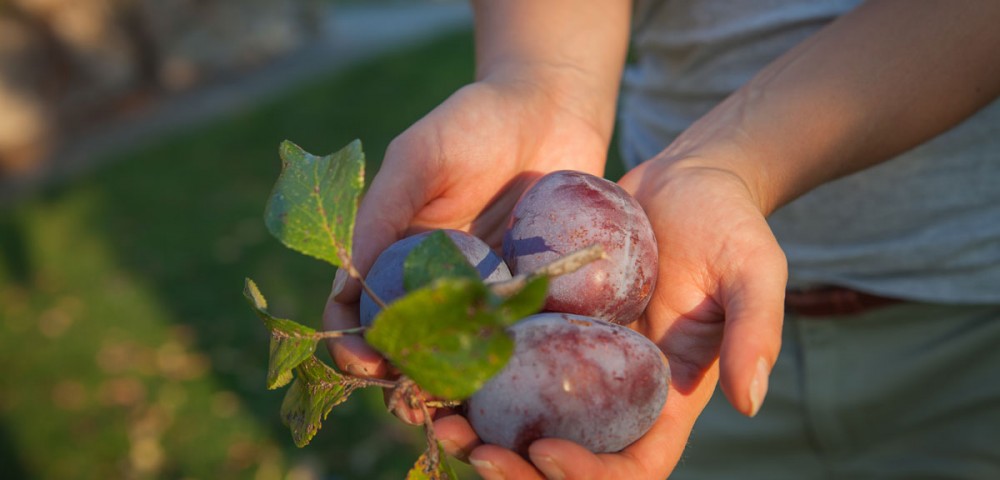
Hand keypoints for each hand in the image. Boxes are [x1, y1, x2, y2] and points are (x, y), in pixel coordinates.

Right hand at [323, 74, 609, 420]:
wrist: (551, 107)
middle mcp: (436, 278)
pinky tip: (506, 378)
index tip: (361, 360)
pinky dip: (506, 359)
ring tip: (451, 405)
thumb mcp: (420, 155)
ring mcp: (485, 288)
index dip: (354, 338)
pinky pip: (516, 332)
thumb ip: (384, 209)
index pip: (362, 306)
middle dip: (400, 376)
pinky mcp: (532, 290)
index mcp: (397, 250)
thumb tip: (348, 278)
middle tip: (406, 399)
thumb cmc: (476, 121)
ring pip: (460, 350)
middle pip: (410, 342)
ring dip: (449, 383)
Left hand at [434, 156, 788, 478]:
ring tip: (440, 421)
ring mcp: (577, 362)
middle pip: (568, 458)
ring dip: (482, 435)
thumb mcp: (754, 271)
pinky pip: (506, 366)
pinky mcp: (547, 327)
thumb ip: (755, 331)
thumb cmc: (727, 222)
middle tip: (471, 449)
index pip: (633, 467)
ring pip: (526, 423)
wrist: (684, 178)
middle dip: (519, 471)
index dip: (591, 476)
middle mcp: (616, 390)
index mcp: (667, 395)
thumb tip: (750, 402)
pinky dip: (472, 379)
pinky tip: (435, 368)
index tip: (548, 451)